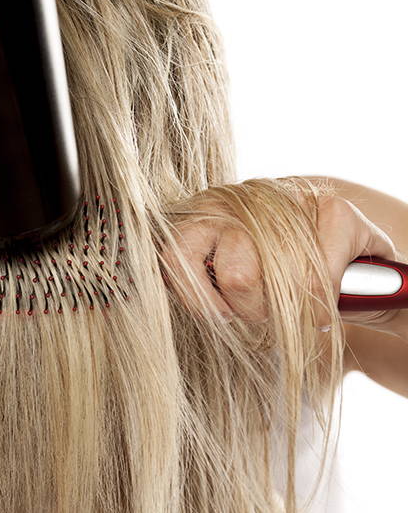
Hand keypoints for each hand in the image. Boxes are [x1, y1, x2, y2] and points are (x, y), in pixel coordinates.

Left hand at [166, 193, 398, 330]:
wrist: (333, 237)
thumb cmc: (266, 266)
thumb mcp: (220, 271)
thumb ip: (196, 280)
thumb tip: (186, 304)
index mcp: (201, 215)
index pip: (178, 256)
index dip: (196, 297)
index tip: (220, 314)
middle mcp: (240, 201)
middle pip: (236, 277)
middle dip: (252, 309)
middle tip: (263, 309)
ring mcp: (288, 198)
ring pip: (281, 282)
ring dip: (288, 311)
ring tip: (290, 306)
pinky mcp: (335, 209)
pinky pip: (321, 280)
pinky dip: (321, 308)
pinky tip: (319, 309)